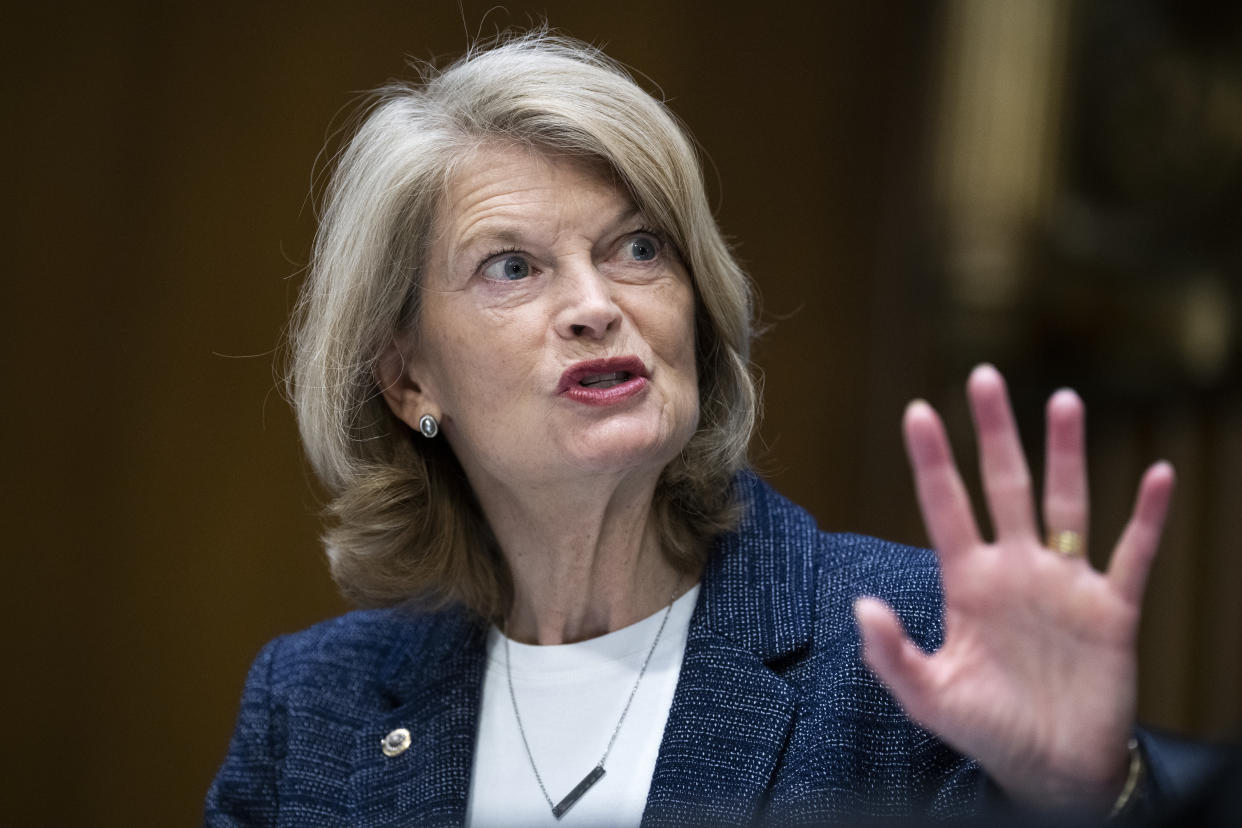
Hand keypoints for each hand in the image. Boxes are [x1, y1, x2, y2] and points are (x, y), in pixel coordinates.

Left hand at [854, 364, 1174, 809]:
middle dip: (994, 432)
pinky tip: (1158, 474)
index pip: (946, 507)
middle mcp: (1016, 570)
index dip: (932, 461)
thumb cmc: (988, 732)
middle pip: (1004, 485)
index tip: (916, 411)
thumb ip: (892, 654)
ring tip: (1063, 400)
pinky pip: (1133, 554)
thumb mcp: (930, 697)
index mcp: (968, 584)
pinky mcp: (1113, 610)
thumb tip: (861, 606)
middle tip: (983, 375)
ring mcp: (1065, 585)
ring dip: (1067, 454)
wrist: (1052, 771)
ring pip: (1067, 504)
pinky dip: (1147, 517)